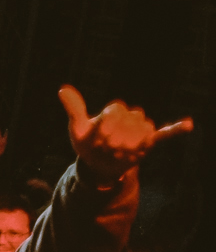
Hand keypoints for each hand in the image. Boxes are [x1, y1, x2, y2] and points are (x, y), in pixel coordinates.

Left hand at [61, 85, 191, 181]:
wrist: (97, 163)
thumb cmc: (88, 143)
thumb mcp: (78, 128)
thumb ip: (75, 108)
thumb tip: (62, 89)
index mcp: (114, 111)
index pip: (116, 111)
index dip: (106, 126)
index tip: (97, 138)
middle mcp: (130, 117)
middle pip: (128, 122)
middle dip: (114, 138)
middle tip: (106, 148)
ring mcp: (140, 129)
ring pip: (141, 132)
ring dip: (128, 145)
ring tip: (117, 153)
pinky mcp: (149, 141)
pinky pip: (165, 133)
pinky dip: (176, 129)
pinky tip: (189, 125)